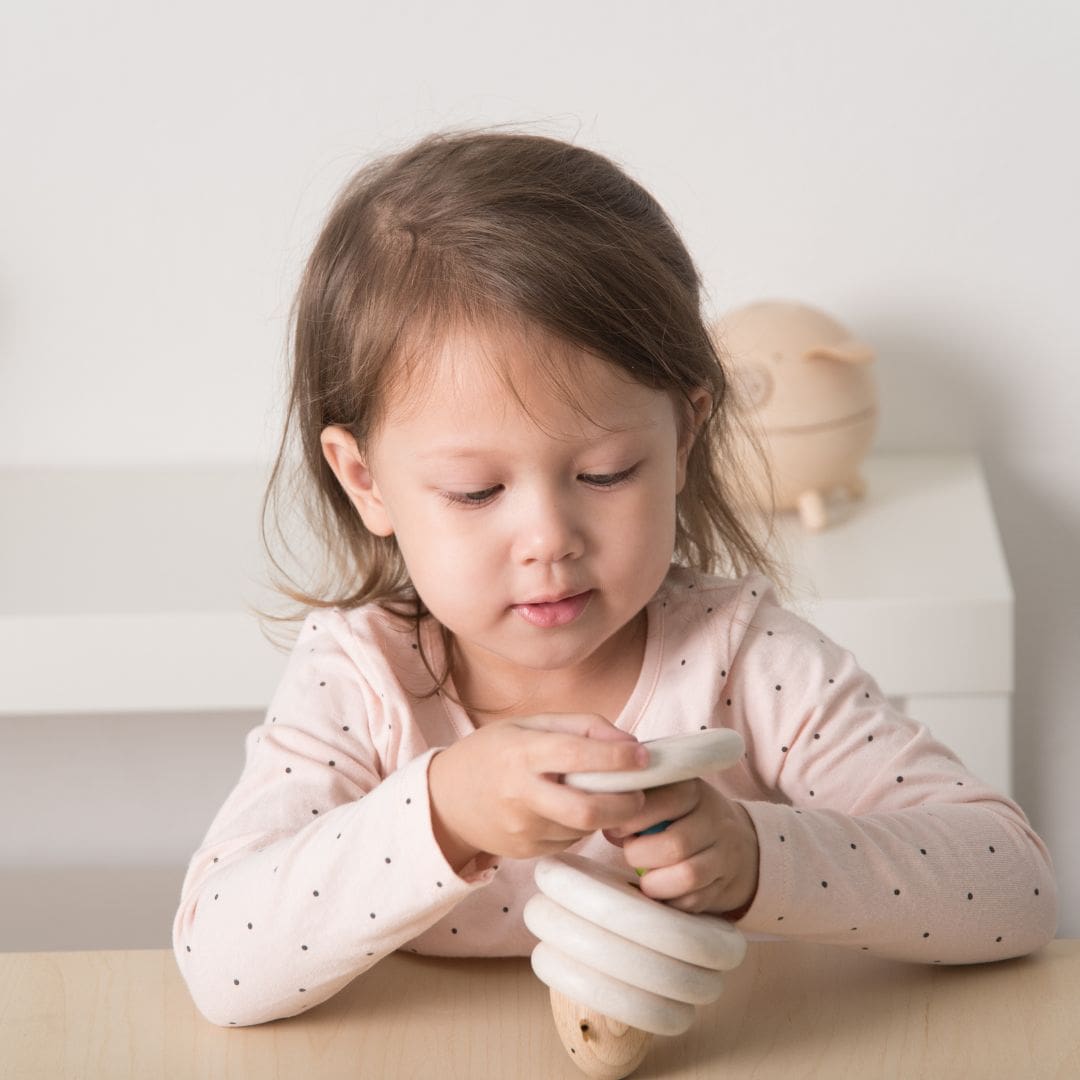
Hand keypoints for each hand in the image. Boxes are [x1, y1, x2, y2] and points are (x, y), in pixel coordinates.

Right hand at [428, 714, 648, 867]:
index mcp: (521, 753)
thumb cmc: (494, 752)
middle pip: (587, 810)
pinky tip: (574, 809)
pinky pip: (570, 840)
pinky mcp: (526, 852)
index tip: (644, 757)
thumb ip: (583, 726)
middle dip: (625, 804)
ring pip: (584, 828)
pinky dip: (584, 826)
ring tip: (605, 796)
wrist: (445, 800)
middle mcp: (520, 794)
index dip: (617, 759)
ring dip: (606, 815)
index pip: (577, 756)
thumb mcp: (530, 724)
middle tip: (640, 793)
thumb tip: (631, 744)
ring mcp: (522, 829)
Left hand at [603, 779, 759, 917]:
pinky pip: (694, 901)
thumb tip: (604, 821)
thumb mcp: (665, 796)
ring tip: (644, 878)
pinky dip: (670, 900)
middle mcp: (715, 819)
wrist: (738, 843)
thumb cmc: (682, 816)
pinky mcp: (726, 885)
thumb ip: (636, 802)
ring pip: (688, 875)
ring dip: (655, 883)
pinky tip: (662, 890)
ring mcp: (725, 854)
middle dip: (640, 855)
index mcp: (694, 790)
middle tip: (630, 854)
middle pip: (675, 844)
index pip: (664, 801)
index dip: (632, 820)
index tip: (615, 829)